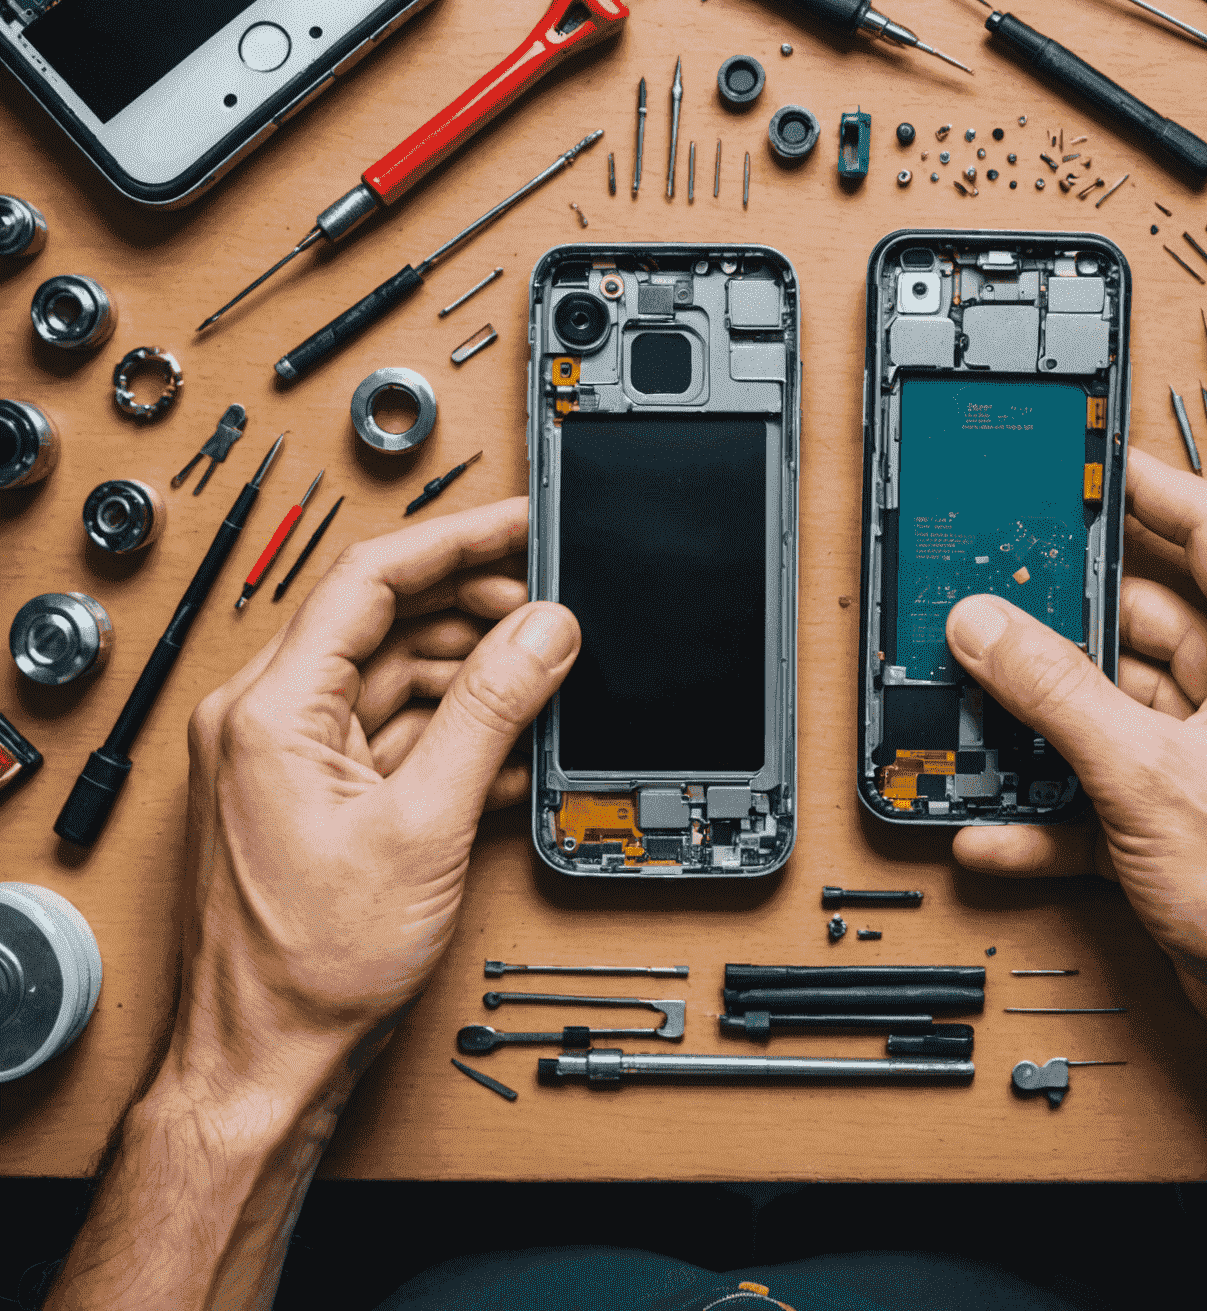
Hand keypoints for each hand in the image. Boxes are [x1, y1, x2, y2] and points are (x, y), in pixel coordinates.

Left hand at [174, 497, 578, 1093]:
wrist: (267, 1064)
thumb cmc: (308, 966)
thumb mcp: (425, 824)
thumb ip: (491, 713)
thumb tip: (544, 632)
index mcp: (273, 707)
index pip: (370, 579)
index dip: (457, 542)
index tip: (522, 526)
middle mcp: (272, 719)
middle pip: (389, 624)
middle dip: (478, 614)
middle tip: (554, 617)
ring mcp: (294, 758)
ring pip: (400, 680)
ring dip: (476, 680)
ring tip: (547, 688)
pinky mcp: (321, 794)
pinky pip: (396, 736)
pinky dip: (456, 735)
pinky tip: (513, 753)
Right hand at [945, 446, 1206, 1040]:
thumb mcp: (1147, 774)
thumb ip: (1055, 691)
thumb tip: (990, 628)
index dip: (1145, 485)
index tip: (1087, 461)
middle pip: (1147, 613)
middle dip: (1065, 613)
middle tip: (996, 588)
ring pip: (1118, 694)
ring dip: (1048, 710)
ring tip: (979, 697)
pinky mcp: (1188, 801)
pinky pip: (1109, 771)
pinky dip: (1055, 797)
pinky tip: (999, 824)